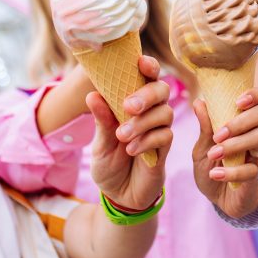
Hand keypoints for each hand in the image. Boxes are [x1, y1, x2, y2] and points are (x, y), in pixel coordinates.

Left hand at [89, 55, 170, 210]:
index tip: (141, 62)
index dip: (148, 66)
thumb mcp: (99, 142)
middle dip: (146, 95)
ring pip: (165, 113)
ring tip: (123, 137)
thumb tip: (92, 94)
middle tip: (128, 106)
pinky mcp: (164, 149)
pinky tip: (132, 150)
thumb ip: (101, 120)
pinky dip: (147, 141)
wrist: (118, 195)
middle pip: (162, 90)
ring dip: (143, 122)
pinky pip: (165, 136)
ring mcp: (159, 130)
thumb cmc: (110, 163)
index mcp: (134, 104)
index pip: (146, 78)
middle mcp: (150, 113)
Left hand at [192, 88, 257, 218]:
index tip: (238, 101)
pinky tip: (215, 174)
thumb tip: (200, 101)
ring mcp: (256, 155)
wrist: (217, 198)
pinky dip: (231, 172)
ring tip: (214, 154)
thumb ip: (204, 127)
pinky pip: (250, 169)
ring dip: (235, 144)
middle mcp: (254, 134)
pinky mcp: (255, 176)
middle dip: (241, 121)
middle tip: (218, 135)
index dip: (255, 94)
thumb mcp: (202, 147)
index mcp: (243, 123)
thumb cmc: (212, 166)